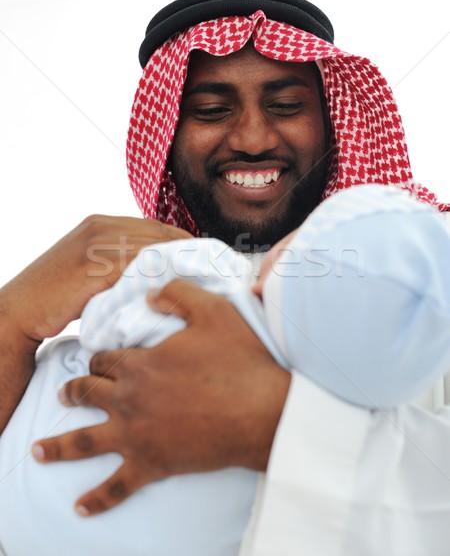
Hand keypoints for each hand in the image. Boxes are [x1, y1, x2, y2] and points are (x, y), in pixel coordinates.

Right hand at [1, 215, 190, 341]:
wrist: (18, 311)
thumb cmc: (56, 296)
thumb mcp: (90, 269)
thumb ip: (121, 262)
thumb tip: (158, 273)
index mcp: (101, 223)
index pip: (155, 227)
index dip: (184, 243)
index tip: (206, 259)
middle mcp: (100, 226)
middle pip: (160, 234)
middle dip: (191, 251)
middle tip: (216, 270)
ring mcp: (96, 243)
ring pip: (153, 248)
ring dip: (181, 264)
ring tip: (206, 281)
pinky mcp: (93, 264)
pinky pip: (137, 266)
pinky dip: (161, 275)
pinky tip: (179, 288)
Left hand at [32, 279, 290, 515]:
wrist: (262, 412)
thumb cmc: (239, 360)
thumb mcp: (212, 311)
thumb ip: (177, 293)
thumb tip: (149, 292)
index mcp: (140, 364)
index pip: (105, 359)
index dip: (100, 358)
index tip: (99, 360)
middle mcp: (129, 399)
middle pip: (87, 394)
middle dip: (73, 391)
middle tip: (64, 394)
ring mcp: (136, 435)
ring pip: (85, 441)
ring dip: (59, 446)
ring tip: (39, 450)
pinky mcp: (152, 465)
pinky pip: (116, 487)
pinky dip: (96, 499)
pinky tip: (80, 507)